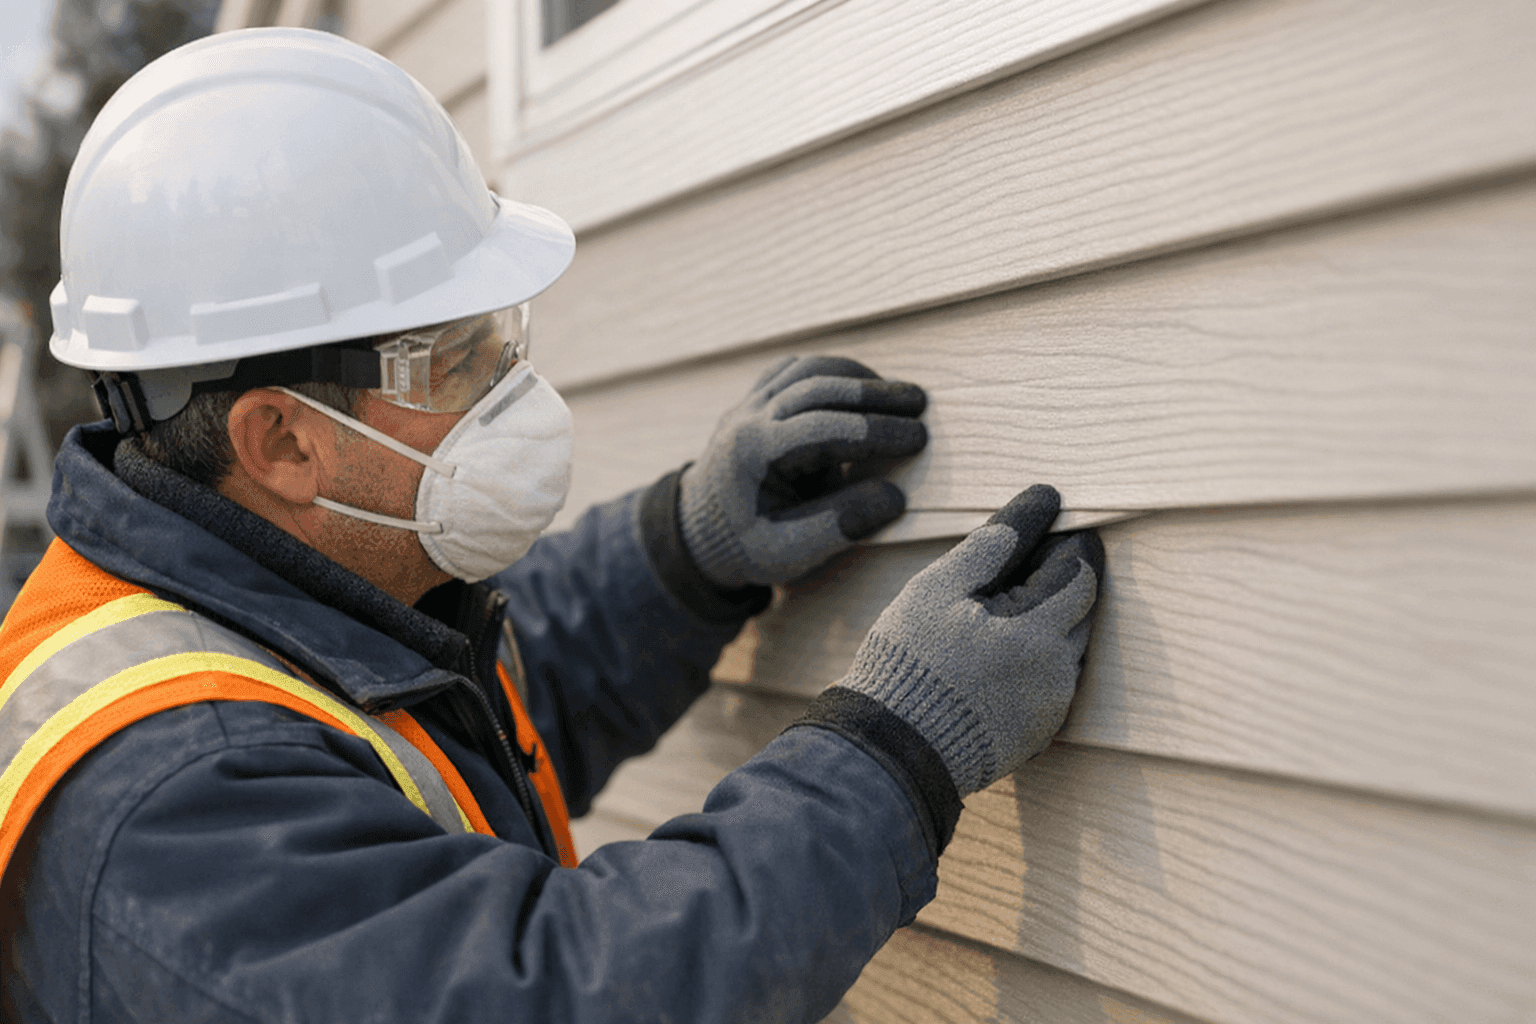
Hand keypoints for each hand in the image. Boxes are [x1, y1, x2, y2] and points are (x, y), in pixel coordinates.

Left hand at [679, 355, 927, 588]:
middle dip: (875, 395)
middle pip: (818, 388)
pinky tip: (863, 389)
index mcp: (752, 454)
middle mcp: (747, 418)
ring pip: (808, 369)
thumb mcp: (790, 553)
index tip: (918, 438)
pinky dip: (833, 373)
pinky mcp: (755, 398)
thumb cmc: (746, 546)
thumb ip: (839, 526)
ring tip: (899, 396)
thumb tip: (895, 498)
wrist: (697, 532)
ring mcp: (749, 402)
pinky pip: (796, 369)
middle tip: (920, 405)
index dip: (875, 431)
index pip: (823, 428)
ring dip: (857, 378)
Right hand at [835, 484, 1103, 795]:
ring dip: (1042, 628)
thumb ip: (991, 546)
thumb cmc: (908, 664)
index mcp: (1041, 633)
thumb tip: (1040, 503)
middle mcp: (1059, 674)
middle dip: (1052, 588)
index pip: (1081, 575)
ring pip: (1064, 651)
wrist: (893, 752)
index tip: (1039, 536)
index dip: (1064, 550)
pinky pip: (1049, 687)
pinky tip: (988, 661)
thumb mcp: (936, 590)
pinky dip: (1030, 666)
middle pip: (1077, 613)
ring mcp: (1051, 710)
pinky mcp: (1037, 737)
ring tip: (988, 622)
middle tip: (1004, 578)